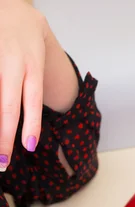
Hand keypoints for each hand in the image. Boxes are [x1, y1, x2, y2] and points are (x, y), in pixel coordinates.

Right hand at [0, 0, 48, 169]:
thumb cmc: (24, 27)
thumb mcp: (39, 47)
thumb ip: (33, 76)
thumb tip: (26, 108)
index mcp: (32, 63)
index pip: (32, 100)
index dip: (31, 124)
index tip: (29, 147)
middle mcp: (13, 62)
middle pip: (8, 105)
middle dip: (5, 135)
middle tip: (3, 160)